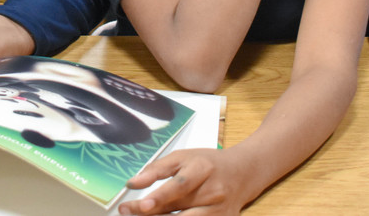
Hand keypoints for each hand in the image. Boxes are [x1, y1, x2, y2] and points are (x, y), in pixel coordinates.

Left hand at [118, 148, 256, 214]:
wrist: (242, 173)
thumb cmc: (208, 163)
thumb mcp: (182, 157)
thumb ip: (157, 169)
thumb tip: (132, 183)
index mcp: (202, 169)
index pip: (180, 185)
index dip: (159, 197)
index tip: (140, 205)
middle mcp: (213, 192)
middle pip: (179, 208)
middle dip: (150, 213)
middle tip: (127, 211)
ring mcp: (219, 211)